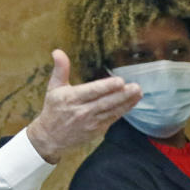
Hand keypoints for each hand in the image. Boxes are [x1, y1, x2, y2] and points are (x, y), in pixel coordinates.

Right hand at [26, 49, 141, 162]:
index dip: (107, 87)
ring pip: (112, 111)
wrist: (50, 137)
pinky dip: (124, 110)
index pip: (92, 92)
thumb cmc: (53, 109)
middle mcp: (82, 111)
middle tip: (136, 87)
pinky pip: (113, 118)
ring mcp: (91, 122)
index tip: (120, 81)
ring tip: (139, 92)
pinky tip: (133, 102)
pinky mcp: (97, 130)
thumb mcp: (53, 88)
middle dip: (122, 95)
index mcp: (72, 98)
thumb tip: (57, 51)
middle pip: (105, 102)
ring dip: (127, 102)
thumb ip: (60, 69)